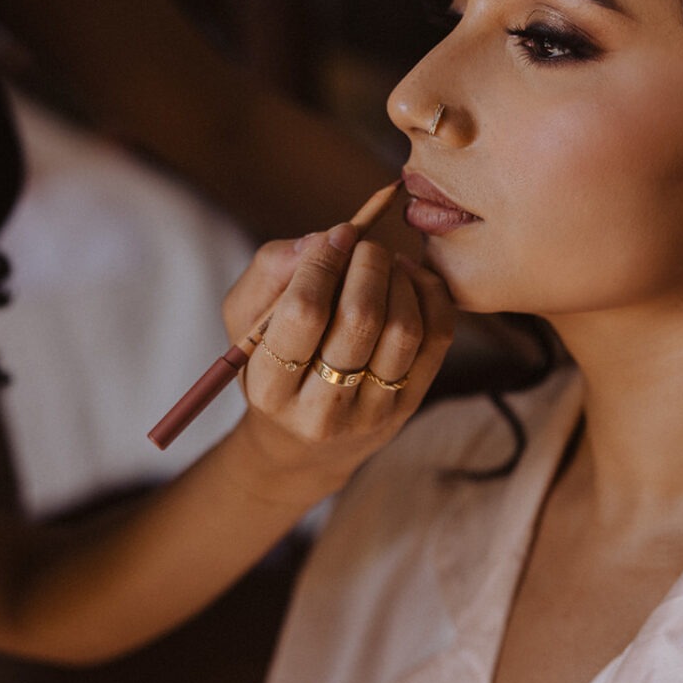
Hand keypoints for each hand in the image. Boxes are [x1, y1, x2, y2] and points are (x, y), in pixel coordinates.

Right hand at [223, 222, 454, 493]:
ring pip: (403, 330)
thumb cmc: (270, 364)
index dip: (323, 262)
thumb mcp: (245, 321)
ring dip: (399, 279)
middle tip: (364, 244)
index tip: (333, 236)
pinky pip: (437, 338)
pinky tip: (408, 279)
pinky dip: (430, 294)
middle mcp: (321, 409)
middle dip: (367, 264)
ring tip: (384, 263)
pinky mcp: (409, 404)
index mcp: (269, 387)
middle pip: (360, 320)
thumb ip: (270, 271)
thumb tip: (323, 239)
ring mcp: (371, 412)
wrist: (302, 445)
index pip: (303, 312)